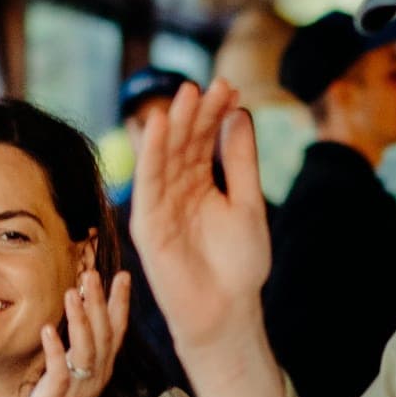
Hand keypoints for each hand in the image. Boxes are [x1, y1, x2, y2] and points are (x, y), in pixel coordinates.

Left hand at [0, 270, 132, 396]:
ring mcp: (78, 389)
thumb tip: (79, 318)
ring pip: (86, 350)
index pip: (116, 331)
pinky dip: (55, 350)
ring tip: (73, 293)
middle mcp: (95, 377)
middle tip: (93, 273)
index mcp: (102, 370)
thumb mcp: (72, 377)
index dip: (120, 304)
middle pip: (104, 335)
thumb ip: (78, 351)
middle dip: (100, 302)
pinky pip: (59, 372)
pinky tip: (48, 330)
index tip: (123, 275)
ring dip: (80, 320)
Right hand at [128, 81, 270, 353]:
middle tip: (211, 85)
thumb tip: (240, 113)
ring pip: (166, 156)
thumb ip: (240, 160)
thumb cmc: (239, 264)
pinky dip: (152, 153)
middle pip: (185, 143)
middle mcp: (177, 189)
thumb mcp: (247, 203)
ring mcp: (161, 204)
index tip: (231, 87)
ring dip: (175, 125)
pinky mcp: (148, 222)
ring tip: (187, 94)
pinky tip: (159, 126)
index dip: (216, 114)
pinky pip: (148, 182)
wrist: (227, 311)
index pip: (205, 140)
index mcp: (201, 184)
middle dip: (197, 114)